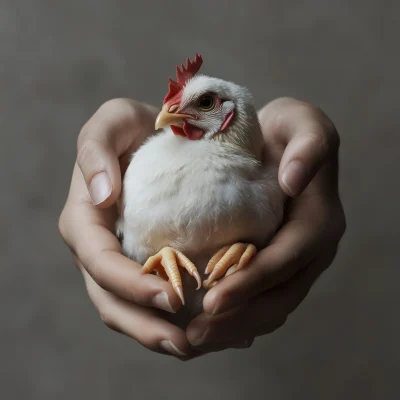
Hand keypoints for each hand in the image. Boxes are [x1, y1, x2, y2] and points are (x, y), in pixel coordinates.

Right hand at [58, 99, 191, 357]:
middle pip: (112, 300)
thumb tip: (100, 196)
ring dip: (158, 334)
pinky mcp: (145, 263)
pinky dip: (177, 318)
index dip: (131, 285)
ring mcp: (121, 260)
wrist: (157, 136)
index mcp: (85, 220)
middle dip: (145, 326)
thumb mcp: (113, 121)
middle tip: (186, 344)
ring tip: (196, 346)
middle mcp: (99, 248)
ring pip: (131, 310)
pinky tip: (210, 326)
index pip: (100, 263)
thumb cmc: (134, 127)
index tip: (172, 298)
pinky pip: (153, 298)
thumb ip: (95, 148)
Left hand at [185, 97, 345, 356]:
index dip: (252, 282)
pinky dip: (235, 318)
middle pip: (279, 296)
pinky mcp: (277, 266)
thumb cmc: (285, 130)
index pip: (286, 260)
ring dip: (233, 328)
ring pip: (270, 307)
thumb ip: (308, 145)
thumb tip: (294, 181)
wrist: (280, 140)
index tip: (212, 299)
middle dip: (238, 319)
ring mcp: (296, 262)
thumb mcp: (302, 121)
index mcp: (319, 221)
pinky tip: (206, 325)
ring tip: (193, 339)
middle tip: (194, 336)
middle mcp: (312, 250)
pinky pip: (260, 301)